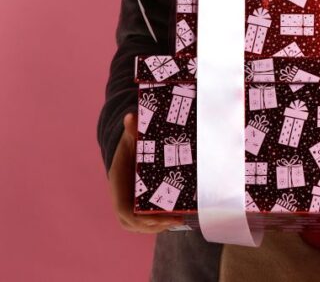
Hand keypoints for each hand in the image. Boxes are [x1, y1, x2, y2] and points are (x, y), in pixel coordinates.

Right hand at [108, 112, 182, 232]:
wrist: (124, 152)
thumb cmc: (129, 146)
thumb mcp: (131, 138)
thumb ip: (132, 129)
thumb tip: (131, 115)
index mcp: (117, 185)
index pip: (124, 210)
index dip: (139, 218)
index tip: (158, 217)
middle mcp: (120, 198)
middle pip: (132, 223)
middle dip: (153, 225)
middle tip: (176, 220)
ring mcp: (126, 204)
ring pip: (138, 225)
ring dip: (156, 227)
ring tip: (178, 221)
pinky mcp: (135, 206)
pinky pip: (142, 222)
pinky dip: (155, 225)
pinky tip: (173, 220)